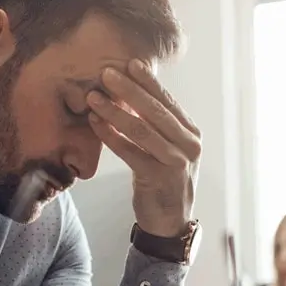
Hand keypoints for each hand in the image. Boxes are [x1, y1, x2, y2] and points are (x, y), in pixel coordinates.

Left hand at [87, 60, 201, 237]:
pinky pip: (131, 152)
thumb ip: (157, 126)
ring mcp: (176, 162)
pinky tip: (95, 124)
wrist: (170, 222)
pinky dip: (111, 136)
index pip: (168, 102)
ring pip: (142, 130)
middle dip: (130, 90)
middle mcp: (188, 145)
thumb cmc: (164, 180)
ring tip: (93, 97)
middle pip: (156, 112)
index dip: (149, 82)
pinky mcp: (159, 178)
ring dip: (115, 111)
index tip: (131, 63)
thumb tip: (132, 95)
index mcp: (191, 134)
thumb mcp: (168, 150)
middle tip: (107, 73)